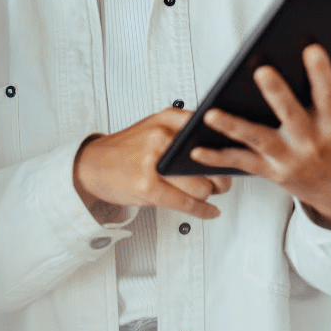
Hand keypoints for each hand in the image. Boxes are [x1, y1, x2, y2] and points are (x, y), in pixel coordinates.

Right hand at [74, 109, 232, 220]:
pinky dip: (203, 210)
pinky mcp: (148, 187)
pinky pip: (187, 203)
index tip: (237, 154)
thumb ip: (183, 131)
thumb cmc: (126, 149)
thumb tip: (223, 146)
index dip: (227, 145)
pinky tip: (211, 211)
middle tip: (223, 181)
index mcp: (166, 118)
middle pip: (208, 162)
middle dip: (220, 176)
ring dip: (209, 194)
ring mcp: (153, 162)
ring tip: (209, 194)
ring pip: (200, 185)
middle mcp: (161, 136)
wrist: (92, 165)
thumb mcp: (154, 127)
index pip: (209, 128)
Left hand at [192, 44, 330, 228]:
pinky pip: (241, 163)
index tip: (312, 48)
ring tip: (210, 114)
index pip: (329, 95)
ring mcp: (288, 158)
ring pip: (257, 140)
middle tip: (261, 71)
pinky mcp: (271, 171)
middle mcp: (311, 142)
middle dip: (276, 94)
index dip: (321, 72)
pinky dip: (218, 157)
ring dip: (233, 127)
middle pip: (290, 115)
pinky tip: (195, 149)